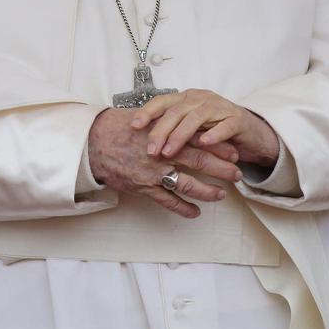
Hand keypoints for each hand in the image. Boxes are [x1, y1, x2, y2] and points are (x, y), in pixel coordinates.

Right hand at [87, 107, 243, 218]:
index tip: (234, 151)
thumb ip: (164, 118)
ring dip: (207, 191)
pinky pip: (167, 201)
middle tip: (237, 173)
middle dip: (221, 168)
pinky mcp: (143, 187)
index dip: (218, 146)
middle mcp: (162, 153)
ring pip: (187, 185)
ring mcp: (153, 172)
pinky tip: (195, 212)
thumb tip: (182, 115)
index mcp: (164, 132)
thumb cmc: (115, 126)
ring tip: (221, 194)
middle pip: (199, 161)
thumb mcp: (142, 116)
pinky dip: (183, 208)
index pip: (198, 138)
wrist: (91, 143)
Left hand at [131, 89, 280, 167]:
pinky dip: (213, 134)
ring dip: (180, 135)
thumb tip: (142, 137)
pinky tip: (204, 143)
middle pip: (177, 110)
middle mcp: (202, 99)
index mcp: (188, 98)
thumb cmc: (215, 130)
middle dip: (161, 130)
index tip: (133, 126)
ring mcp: (220, 108)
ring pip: (197, 117)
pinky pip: (224, 126)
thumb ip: (172, 127)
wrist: (251, 133)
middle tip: (150, 149)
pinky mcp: (237, 120)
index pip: (163, 100)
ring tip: (169, 151)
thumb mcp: (190, 127)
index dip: (148, 111)